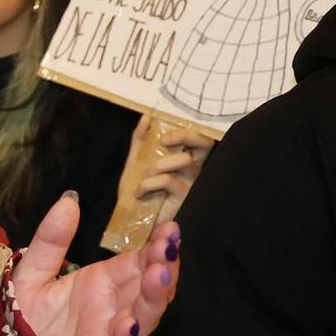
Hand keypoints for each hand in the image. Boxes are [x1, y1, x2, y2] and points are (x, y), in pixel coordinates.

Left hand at [13, 194, 180, 335]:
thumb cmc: (27, 320)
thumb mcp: (32, 273)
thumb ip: (50, 240)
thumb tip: (70, 199)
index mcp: (102, 282)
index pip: (138, 261)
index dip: (156, 246)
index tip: (169, 228)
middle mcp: (113, 306)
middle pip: (148, 286)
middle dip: (163, 266)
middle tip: (170, 246)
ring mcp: (109, 334)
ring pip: (144, 316)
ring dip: (154, 297)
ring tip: (161, 274)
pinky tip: (129, 324)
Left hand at [114, 113, 215, 229]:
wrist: (130, 218)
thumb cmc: (137, 190)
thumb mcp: (135, 161)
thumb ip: (141, 140)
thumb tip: (147, 116)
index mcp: (182, 157)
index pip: (200, 138)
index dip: (188, 131)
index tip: (163, 134)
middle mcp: (192, 169)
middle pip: (205, 144)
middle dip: (184, 137)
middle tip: (163, 142)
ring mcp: (191, 184)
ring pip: (186, 161)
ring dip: (159, 164)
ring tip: (144, 175)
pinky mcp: (185, 200)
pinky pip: (169, 181)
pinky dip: (149, 183)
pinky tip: (140, 192)